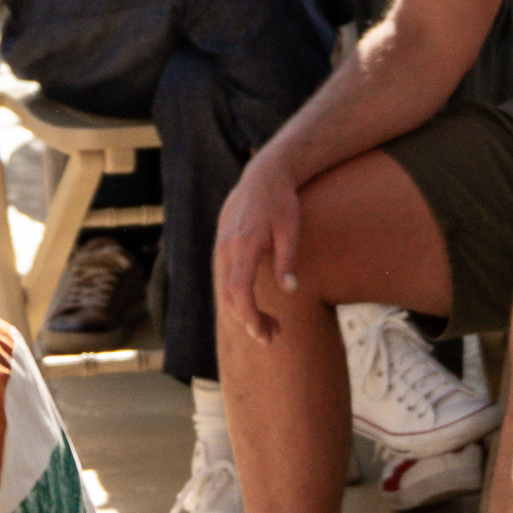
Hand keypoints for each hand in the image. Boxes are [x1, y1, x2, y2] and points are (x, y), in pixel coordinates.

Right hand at [212, 154, 306, 344]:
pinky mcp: (224, 248)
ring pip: (226, 291)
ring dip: (245, 312)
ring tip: (271, 325)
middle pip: (230, 296)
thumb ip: (288, 260)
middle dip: (250, 321)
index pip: (239, 290)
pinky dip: (240, 298)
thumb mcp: (290, 229)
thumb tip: (290, 291)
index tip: (263, 332)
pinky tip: (258, 306)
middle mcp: (226, 248)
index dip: (249, 315)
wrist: (263, 176)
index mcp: (243, 244)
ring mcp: (222, 248)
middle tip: (274, 336)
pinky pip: (226, 280)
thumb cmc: (281, 201)